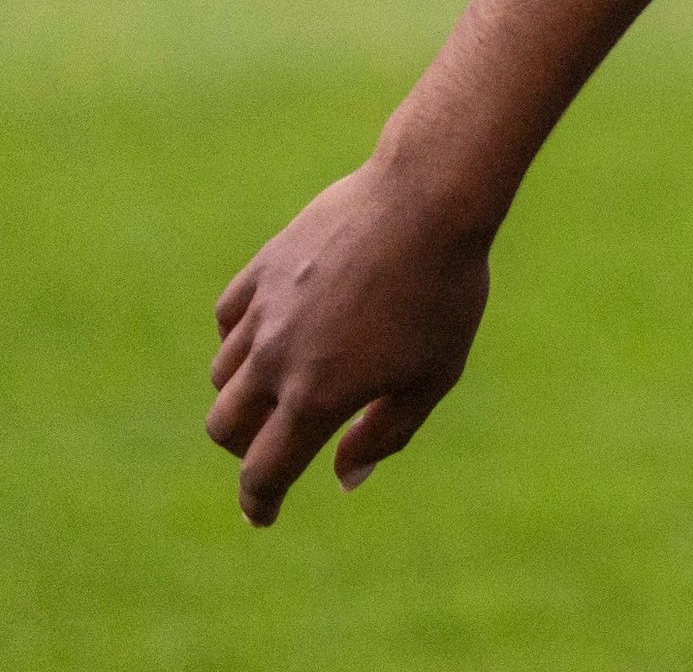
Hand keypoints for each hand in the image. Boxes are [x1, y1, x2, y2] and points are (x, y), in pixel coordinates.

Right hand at [207, 154, 497, 523]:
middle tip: (276, 448)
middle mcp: (275, 360)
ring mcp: (262, 313)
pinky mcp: (261, 269)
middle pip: (226, 427)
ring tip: (282, 389)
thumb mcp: (433, 375)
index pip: (265, 470)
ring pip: (223, 375)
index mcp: (316, 397)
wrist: (426, 202)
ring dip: (243, 395)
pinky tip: (270, 335)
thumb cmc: (443, 294)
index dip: (259, 502)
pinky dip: (240, 339)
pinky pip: (228, 320)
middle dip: (245, 449)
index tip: (261, 515)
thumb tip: (345, 480)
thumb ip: (386, 433)